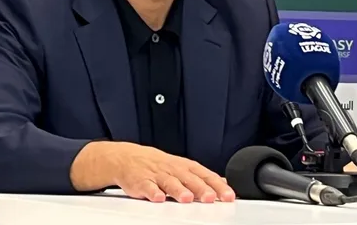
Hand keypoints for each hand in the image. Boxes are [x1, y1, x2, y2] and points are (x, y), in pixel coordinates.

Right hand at [113, 144, 234, 202]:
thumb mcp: (182, 167)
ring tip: (187, 198)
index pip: (205, 175)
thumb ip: (202, 176)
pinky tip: (158, 198)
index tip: (228, 196)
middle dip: (201, 188)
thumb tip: (224, 182)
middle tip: (210, 197)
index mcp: (185, 167)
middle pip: (189, 179)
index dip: (217, 186)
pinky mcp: (141, 182)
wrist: (127, 158)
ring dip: (178, 190)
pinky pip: (147, 187)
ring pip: (169, 183)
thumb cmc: (158, 165)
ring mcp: (157, 175)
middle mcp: (173, 170)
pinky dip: (152, 192)